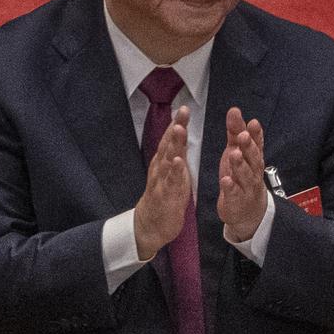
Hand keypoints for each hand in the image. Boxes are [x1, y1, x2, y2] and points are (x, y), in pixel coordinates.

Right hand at [134, 106, 192, 259]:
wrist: (150, 225)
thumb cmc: (164, 196)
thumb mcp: (172, 172)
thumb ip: (175, 153)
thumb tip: (179, 134)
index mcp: (164, 162)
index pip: (170, 139)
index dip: (177, 123)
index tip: (183, 107)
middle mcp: (160, 168)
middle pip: (168, 144)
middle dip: (176, 127)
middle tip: (182, 111)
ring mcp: (161, 182)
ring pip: (168, 160)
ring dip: (173, 144)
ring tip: (179, 129)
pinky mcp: (166, 196)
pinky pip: (171, 182)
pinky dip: (175, 171)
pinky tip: (179, 161)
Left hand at [217, 107, 267, 241]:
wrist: (248, 211)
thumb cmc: (241, 177)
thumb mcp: (237, 152)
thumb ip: (235, 133)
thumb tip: (234, 111)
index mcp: (253, 158)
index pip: (257, 144)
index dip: (256, 134)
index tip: (253, 123)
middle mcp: (253, 171)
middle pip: (253, 158)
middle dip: (249, 147)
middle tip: (244, 136)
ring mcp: (246, 187)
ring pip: (245, 175)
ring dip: (240, 164)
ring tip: (234, 154)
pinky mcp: (237, 200)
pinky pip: (234, 193)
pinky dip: (230, 187)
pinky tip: (226, 180)